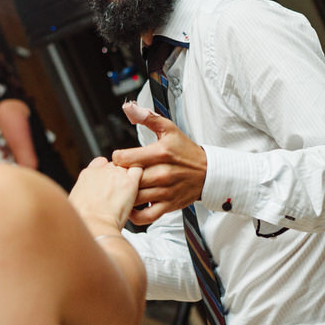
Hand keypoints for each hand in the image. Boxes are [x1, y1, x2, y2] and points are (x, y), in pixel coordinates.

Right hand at [68, 157, 141, 233]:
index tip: (108, 180)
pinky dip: (140, 175)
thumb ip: (83, 194)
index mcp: (88, 175)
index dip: (106, 171)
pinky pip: (138, 170)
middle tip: (120, 190)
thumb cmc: (85, 220)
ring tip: (130, 191)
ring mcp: (117, 175)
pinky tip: (139, 186)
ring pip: (127, 167)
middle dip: (118, 175)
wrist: (94, 225)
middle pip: (115, 165)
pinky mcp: (130, 182)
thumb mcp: (76, 203)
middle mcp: (102, 171)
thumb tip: (87, 200)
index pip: (100, 163)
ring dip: (130, 176)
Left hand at [115, 101, 206, 224]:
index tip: (119, 159)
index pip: (125, 158)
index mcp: (161, 153)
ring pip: (136, 197)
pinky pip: (147, 216)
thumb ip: (148, 118)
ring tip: (123, 189)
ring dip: (125, 194)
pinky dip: (135, 214)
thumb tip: (129, 108)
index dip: (116, 159)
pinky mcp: (169, 206)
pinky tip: (131, 206)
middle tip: (117, 175)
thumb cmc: (185, 151)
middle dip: (119, 177)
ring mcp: (166, 191)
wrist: (208, 172)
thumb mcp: (169, 129)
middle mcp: (163, 173)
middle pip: (129, 179)